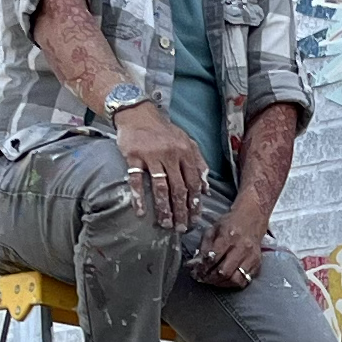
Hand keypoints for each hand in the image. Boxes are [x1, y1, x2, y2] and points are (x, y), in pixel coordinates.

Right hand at [114, 103, 205, 230]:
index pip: (194, 183)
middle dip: (181, 211)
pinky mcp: (134, 156)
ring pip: (160, 187)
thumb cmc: (163, 130)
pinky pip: (136, 180)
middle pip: (179, 188)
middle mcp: (171, 154)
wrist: (138, 113)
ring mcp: (152, 155)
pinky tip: (141, 212)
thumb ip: (199, 163)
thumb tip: (207, 189)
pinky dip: (138, 197)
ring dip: (163, 208)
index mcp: (185, 153)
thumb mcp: (186, 142)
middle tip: (181, 228)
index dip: (195, 203)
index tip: (195, 219)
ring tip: (165, 224)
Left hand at [189, 205, 267, 289]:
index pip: (214, 257)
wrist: (252, 219)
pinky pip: (244, 281)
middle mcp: (242, 248)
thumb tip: (195, 264)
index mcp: (229, 236)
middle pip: (224, 271)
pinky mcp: (257, 264)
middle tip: (203, 278)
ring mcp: (251, 257)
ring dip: (221, 283)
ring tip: (213, 280)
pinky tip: (224, 280)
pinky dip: (232, 283)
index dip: (203, 267)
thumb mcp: (213, 229)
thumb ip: (204, 246)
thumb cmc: (230, 223)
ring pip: (235, 279)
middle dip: (211, 277)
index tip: (196, 271)